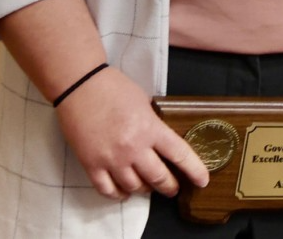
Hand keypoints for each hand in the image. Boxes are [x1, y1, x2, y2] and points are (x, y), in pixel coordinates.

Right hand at [57, 67, 210, 199]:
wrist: (80, 87)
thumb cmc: (114, 89)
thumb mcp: (145, 103)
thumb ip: (153, 124)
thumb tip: (159, 139)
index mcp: (151, 128)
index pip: (179, 154)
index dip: (194, 170)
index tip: (202, 181)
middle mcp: (133, 148)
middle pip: (158, 177)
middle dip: (170, 186)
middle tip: (174, 189)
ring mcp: (111, 159)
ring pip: (134, 187)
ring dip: (144, 190)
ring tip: (148, 187)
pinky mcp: (91, 165)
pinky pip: (107, 190)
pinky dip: (118, 195)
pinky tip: (124, 192)